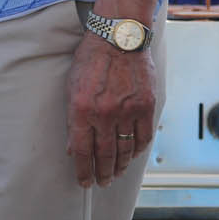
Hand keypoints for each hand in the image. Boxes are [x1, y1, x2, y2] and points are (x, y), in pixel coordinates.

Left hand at [67, 34, 156, 188]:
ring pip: (125, 150)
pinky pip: (143, 137)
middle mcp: (104, 113)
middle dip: (102, 174)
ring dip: (120, 166)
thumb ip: (73, 119)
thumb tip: (74, 148)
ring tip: (116, 173)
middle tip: (102, 182)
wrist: (119, 37)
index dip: (83, 171)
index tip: (84, 181)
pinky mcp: (146, 106)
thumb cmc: (92, 59)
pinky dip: (138, 150)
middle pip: (104, 156)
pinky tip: (132, 154)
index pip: (82, 152)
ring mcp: (127, 111)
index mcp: (81, 109)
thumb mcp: (72, 87)